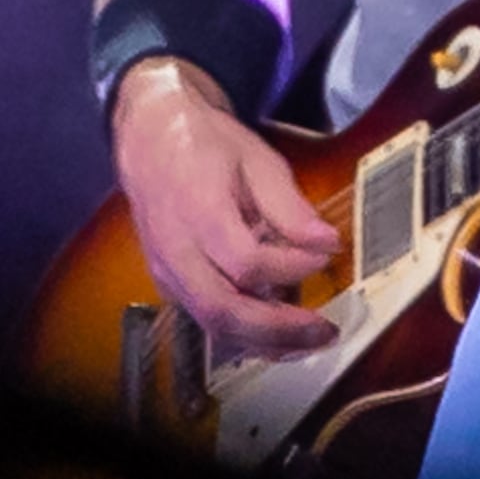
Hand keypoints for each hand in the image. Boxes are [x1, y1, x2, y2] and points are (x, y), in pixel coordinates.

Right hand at [108, 60, 338, 356]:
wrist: (152, 137)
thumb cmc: (206, 145)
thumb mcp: (256, 160)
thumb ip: (290, 207)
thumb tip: (327, 243)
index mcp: (197, 211)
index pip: (246, 262)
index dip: (291, 267)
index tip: (326, 255)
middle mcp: (175, 250)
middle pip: (223, 310)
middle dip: (279, 330)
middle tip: (325, 330)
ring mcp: (166, 271)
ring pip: (212, 324)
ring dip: (264, 342)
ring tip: (309, 341)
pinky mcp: (168, 282)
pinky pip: (205, 319)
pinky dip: (245, 333)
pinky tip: (280, 331)